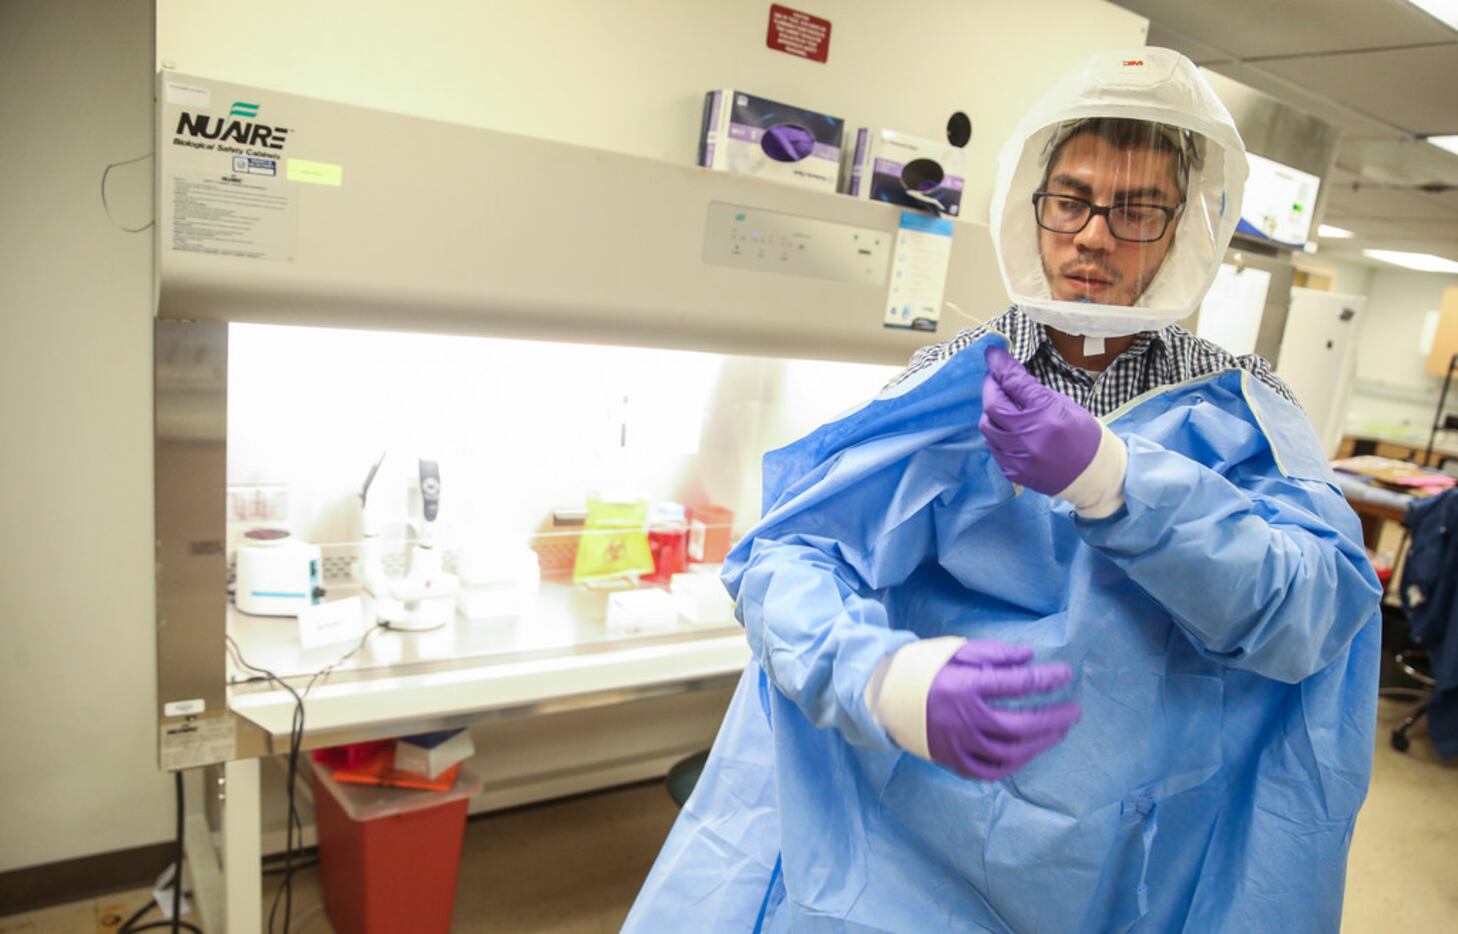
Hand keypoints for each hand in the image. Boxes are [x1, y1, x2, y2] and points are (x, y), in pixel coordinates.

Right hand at [925, 640, 1080, 779]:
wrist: (884, 697)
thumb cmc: (922, 670)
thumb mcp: (954, 651)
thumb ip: (992, 654)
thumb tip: (1028, 658)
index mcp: (965, 687)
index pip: (1017, 684)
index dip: (1046, 679)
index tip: (1066, 674)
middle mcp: (966, 719)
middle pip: (1020, 724)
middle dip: (1053, 718)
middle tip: (1074, 711)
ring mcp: (960, 745)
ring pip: (1010, 751)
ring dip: (1040, 742)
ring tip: (1058, 731)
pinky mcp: (953, 761)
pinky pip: (990, 770)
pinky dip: (1014, 763)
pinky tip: (1028, 752)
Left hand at [980, 345, 1126, 517]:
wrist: (1094, 474)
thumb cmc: (1083, 435)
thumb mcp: (1064, 405)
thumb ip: (1035, 393)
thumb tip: (1011, 377)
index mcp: (1046, 413)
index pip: (1014, 383)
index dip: (999, 366)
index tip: (992, 353)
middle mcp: (1028, 436)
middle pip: (993, 405)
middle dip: (990, 387)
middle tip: (994, 378)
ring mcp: (1018, 457)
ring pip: (987, 427)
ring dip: (991, 412)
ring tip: (1001, 404)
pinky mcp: (1013, 471)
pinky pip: (994, 447)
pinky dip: (996, 433)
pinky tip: (1006, 428)